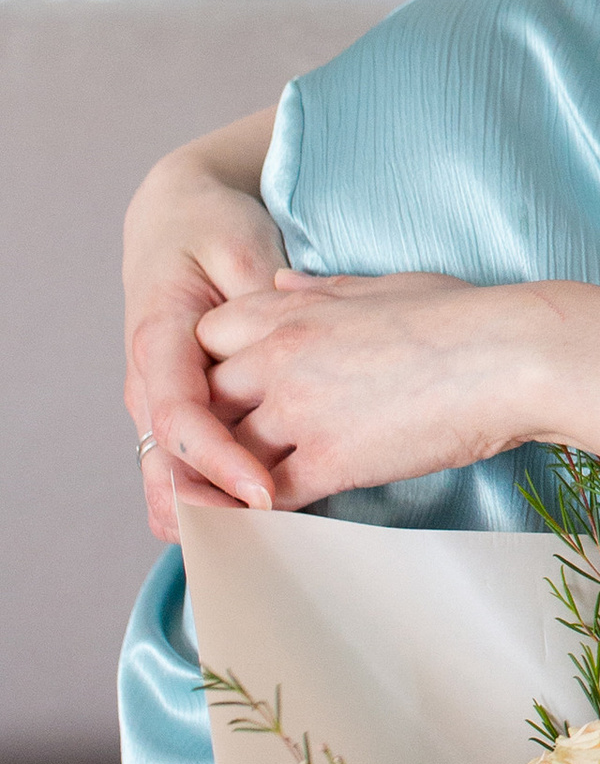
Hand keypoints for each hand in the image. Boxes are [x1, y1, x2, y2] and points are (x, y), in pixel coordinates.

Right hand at [124, 123, 290, 531]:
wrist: (177, 214)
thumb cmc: (210, 228)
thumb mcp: (241, 246)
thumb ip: (260, 295)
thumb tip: (286, 333)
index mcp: (160, 338)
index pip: (181, 418)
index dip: (222, 463)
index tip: (267, 493)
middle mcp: (150, 379)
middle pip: (165, 466)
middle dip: (212, 510)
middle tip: (268, 544)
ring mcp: (158, 400)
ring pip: (168, 479)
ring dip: (211, 515)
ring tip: (266, 549)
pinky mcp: (177, 410)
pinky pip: (184, 470)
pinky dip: (212, 501)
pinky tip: (257, 525)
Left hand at [192, 271, 535, 504]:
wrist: (512, 356)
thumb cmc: (463, 316)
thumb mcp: (381, 285)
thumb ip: (320, 289)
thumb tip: (283, 283)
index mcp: (289, 311)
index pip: (205, 339)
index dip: (210, 366)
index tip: (228, 388)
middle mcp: (279, 359)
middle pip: (204, 401)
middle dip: (210, 428)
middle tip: (224, 453)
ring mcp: (300, 412)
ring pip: (226, 456)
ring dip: (229, 479)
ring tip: (238, 495)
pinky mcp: (331, 460)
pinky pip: (269, 497)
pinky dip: (261, 510)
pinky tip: (271, 519)